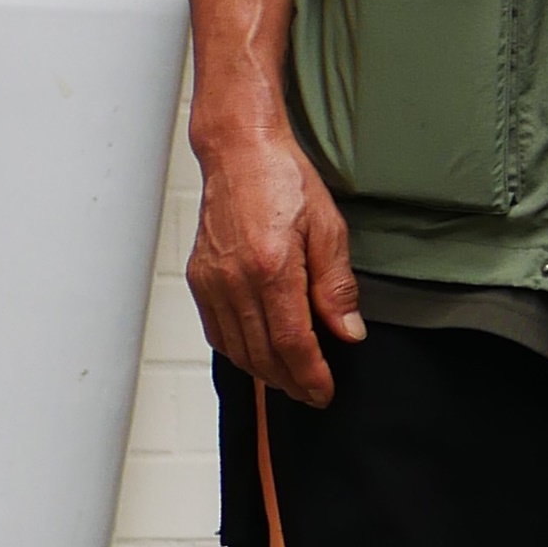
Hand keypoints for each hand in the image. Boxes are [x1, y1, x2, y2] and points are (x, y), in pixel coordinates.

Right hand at [188, 108, 362, 412]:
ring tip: (292, 379)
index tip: (324, 392)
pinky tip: (259, 353)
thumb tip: (348, 333)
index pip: (292, 342)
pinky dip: (239, 351)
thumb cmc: (284, 180)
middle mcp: (235, 280)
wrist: (240, 152)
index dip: (310, 375)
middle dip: (291, 382)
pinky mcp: (199, 279)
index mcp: (271, 267)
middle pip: (262, 354)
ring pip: (236, 350)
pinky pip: (217, 331)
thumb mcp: (328, 228)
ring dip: (265, 373)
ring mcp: (212, 281)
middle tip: (313, 393)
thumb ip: (337, 286)